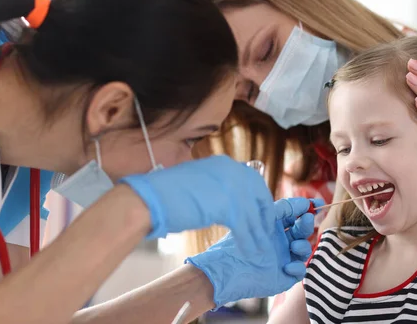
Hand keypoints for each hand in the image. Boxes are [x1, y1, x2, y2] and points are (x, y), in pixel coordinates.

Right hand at [120, 155, 274, 253]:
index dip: (259, 201)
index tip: (262, 216)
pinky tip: (250, 252)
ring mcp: (231, 186)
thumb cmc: (166, 194)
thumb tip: (231, 202)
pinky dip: (249, 242)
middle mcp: (231, 170)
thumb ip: (217, 187)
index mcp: (224, 163)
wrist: (150, 199)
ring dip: (258, 234)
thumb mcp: (198, 182)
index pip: (253, 182)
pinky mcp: (227, 205)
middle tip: (266, 234)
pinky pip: (245, 228)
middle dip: (264, 217)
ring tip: (261, 249)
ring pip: (253, 215)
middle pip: (259, 196)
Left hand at [186, 197, 322, 307]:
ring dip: (303, 245)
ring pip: (304, 249)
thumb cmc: (236, 242)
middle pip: (302, 231)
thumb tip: (303, 201)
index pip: (294, 215)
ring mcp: (283, 258)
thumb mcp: (259, 220)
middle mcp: (280, 241)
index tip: (318, 202)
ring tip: (294, 245)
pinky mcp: (284, 276)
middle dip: (306, 224)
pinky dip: (297, 267)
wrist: (225, 270)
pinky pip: (300, 271)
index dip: (306, 208)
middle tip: (306, 219)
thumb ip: (281, 209)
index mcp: (273, 226)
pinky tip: (287, 266)